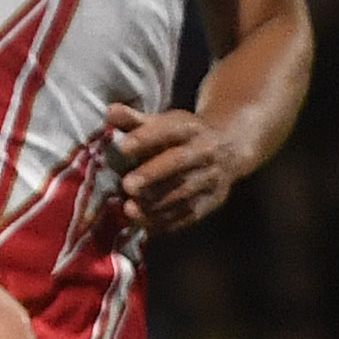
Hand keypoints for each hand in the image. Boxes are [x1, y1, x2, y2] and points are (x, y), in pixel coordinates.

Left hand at [106, 102, 253, 234]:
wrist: (228, 151)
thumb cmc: (183, 137)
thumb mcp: (164, 123)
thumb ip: (135, 120)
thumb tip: (110, 112)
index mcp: (190, 128)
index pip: (169, 130)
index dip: (146, 138)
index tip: (124, 147)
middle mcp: (205, 152)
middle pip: (179, 162)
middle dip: (152, 175)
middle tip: (127, 185)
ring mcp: (211, 179)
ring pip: (185, 193)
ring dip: (157, 204)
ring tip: (130, 210)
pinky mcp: (212, 202)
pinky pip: (190, 214)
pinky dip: (167, 222)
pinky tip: (146, 225)